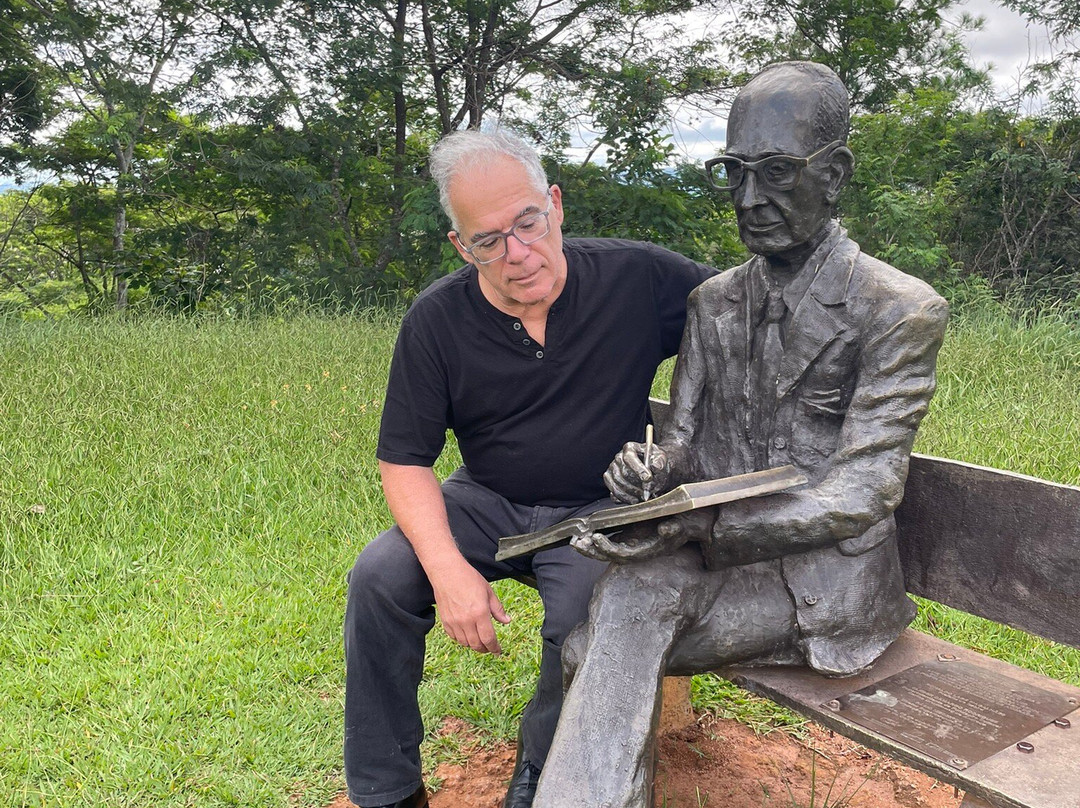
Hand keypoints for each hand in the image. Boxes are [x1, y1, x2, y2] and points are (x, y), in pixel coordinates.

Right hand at [429, 561, 509, 653]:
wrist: (447, 572)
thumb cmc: (468, 578)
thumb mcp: (489, 592)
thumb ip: (498, 609)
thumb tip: (507, 621)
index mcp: (480, 613)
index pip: (489, 639)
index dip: (495, 648)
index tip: (498, 651)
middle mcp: (466, 621)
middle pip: (477, 644)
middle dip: (485, 649)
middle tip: (490, 648)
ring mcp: (454, 622)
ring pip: (465, 643)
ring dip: (474, 645)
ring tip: (480, 642)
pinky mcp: (445, 621)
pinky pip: (454, 637)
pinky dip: (462, 640)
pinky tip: (467, 635)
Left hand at [571, 518, 688, 562]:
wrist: (688, 524)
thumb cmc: (684, 525)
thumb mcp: (682, 525)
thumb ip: (675, 528)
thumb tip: (665, 529)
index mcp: (646, 551)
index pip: (623, 554)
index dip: (608, 549)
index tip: (595, 538)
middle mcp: (636, 550)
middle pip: (609, 555)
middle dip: (592, 551)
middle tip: (576, 543)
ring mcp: (631, 543)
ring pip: (606, 549)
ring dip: (590, 547)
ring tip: (575, 540)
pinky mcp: (629, 535)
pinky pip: (610, 539)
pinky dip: (596, 538)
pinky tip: (584, 532)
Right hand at [604, 440, 670, 503]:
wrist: (654, 471)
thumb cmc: (656, 463)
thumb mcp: (662, 459)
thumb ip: (660, 462)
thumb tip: (655, 466)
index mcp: (630, 448)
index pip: (629, 457)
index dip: (638, 469)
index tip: (648, 478)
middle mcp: (618, 458)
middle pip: (623, 473)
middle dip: (636, 485)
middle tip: (648, 492)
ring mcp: (612, 470)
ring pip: (617, 484)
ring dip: (631, 493)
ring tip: (643, 497)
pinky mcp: (611, 483)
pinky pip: (613, 494)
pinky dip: (625, 499)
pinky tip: (635, 500)